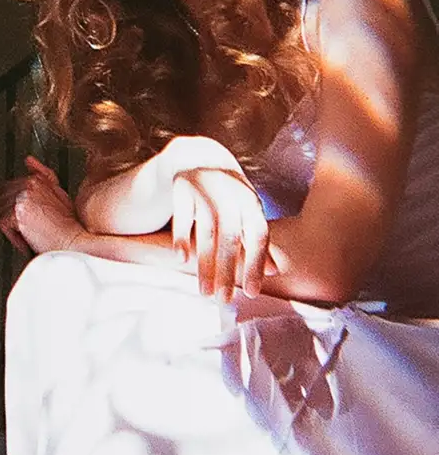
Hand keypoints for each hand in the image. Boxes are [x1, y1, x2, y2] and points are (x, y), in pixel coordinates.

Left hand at [0, 156, 84, 255]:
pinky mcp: (17, 213)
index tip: (24, 216)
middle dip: (9, 214)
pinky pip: (3, 224)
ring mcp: (23, 197)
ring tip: (30, 232)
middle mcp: (29, 184)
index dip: (13, 205)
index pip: (9, 187)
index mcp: (37, 179)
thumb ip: (44, 175)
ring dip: (12, 225)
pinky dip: (13, 235)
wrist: (73, 243)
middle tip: (27, 226)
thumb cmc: (68, 224)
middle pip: (1, 199)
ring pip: (1, 212)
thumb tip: (28, 159)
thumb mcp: (59, 193)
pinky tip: (28, 238)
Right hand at [163, 136, 273, 301]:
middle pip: (230, 237)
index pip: (257, 235)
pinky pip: (182, 218)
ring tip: (204, 291)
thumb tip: (273, 271)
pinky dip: (181, 239)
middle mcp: (229, 194)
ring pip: (206, 232)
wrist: (197, 155)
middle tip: (224, 300)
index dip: (255, 263)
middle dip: (227, 271)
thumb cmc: (228, 192)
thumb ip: (257, 238)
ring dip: (204, 264)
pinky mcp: (182, 187)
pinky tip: (181, 260)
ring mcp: (205, 189)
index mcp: (250, 201)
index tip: (251, 292)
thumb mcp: (246, 209)